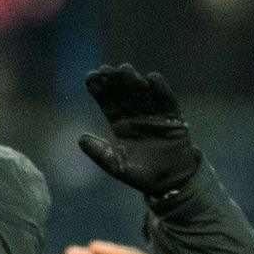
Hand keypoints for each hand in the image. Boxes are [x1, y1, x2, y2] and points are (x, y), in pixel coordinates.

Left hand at [79, 64, 201, 195]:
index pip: (108, 103)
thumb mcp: (117, 166)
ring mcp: (155, 116)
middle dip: (116, 82)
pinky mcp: (173, 119)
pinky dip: (161, 89)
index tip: (91, 76)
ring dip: (135, 82)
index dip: (99, 90)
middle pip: (125, 94)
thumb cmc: (142, 176)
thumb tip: (80, 138)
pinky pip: (167, 101)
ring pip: (144, 94)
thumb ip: (99, 153)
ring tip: (126, 70)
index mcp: (121, 125)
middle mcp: (137, 117)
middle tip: (108, 69)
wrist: (171, 183)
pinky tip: (152, 78)